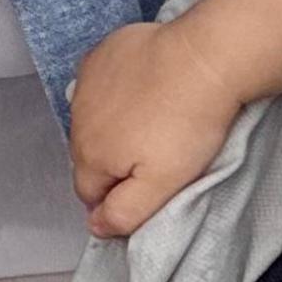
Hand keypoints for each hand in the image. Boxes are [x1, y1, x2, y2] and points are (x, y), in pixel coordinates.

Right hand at [72, 18, 251, 237]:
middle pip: (89, 156)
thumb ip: (124, 212)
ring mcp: (86, 83)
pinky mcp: (101, 55)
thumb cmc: (188, 124)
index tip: (149, 185)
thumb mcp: (162, 184)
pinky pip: (99, 84)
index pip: (89, 194)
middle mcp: (77, 119)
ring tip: (154, 118)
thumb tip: (95, 226)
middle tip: (156, 153)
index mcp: (90, 155)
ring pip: (92, 120)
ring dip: (113, 126)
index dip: (116, 197)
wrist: (204, 57)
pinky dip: (115, 91)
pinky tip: (145, 87)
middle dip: (114, 161)